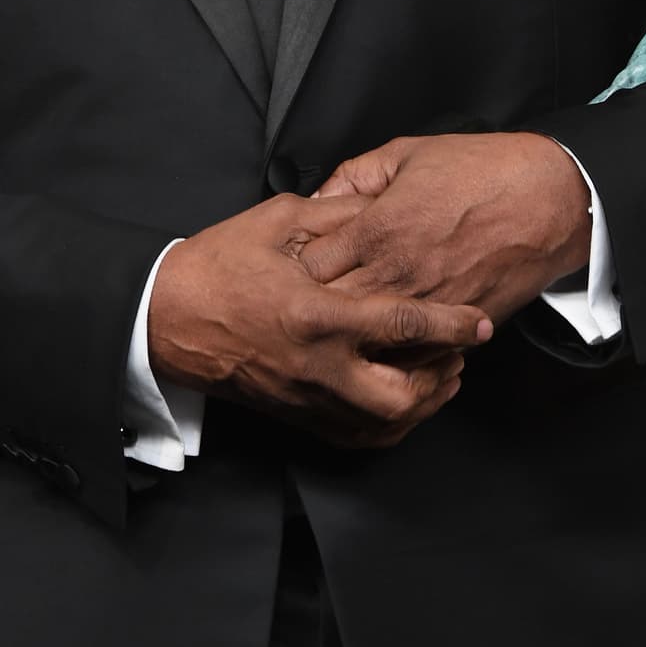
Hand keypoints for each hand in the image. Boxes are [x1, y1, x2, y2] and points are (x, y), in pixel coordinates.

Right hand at [147, 194, 490, 448]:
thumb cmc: (218, 265)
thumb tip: (382, 209)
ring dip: (421, 405)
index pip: (402, 326)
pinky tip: (400, 400)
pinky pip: (357, 437)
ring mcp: (306, 398)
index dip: (450, 325)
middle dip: (441, 378)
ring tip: (439, 375)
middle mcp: (318, 367)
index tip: (481, 322)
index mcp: (317, 315)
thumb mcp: (278, 221)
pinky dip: (390, 424)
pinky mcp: (295, 415)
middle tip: (458, 352)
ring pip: (384, 425)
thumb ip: (337, 215)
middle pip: (403, 396)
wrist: (164, 318)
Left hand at [299, 133, 591, 324]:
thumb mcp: (405, 155)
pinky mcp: (457, 325)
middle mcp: (398, 273)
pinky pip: (414, 355)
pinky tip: (383, 342)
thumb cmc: (480, 171)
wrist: (547, 199)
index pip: (309, 267)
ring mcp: (427, 305)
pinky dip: (395, 352)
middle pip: (330, 312)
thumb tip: (318, 200)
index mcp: (377, 229)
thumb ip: (353, 177)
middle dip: (310, 310)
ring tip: (335, 329)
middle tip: (301, 304)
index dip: (291, 270)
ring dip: (349, 338)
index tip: (288, 267)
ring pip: (368, 343)